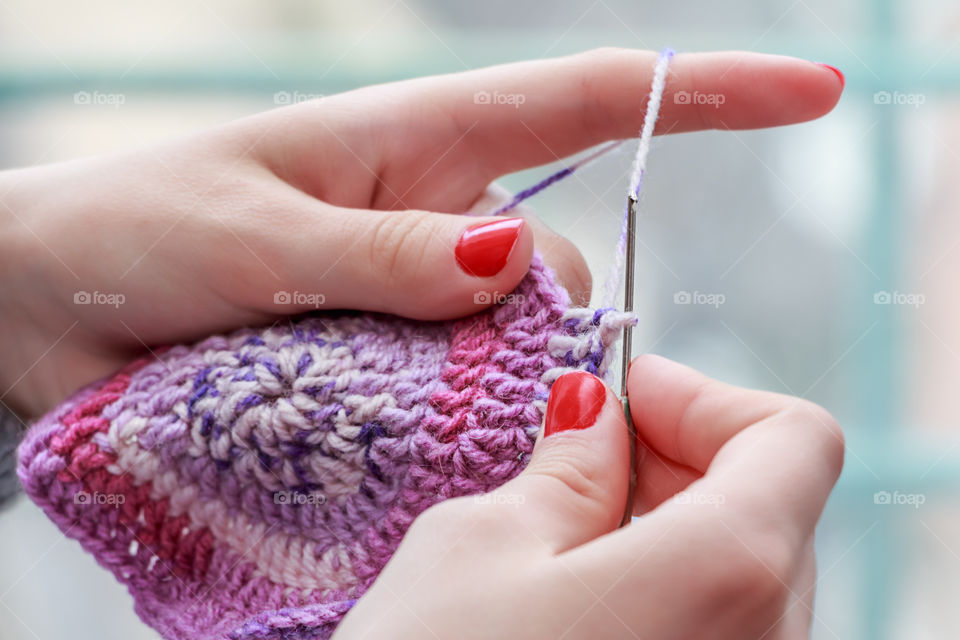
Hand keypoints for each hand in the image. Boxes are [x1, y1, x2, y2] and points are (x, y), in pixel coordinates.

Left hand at [0, 49, 841, 417]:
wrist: (47, 303)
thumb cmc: (136, 231)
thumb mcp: (259, 234)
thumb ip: (385, 251)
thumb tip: (511, 263)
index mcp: (417, 143)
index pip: (586, 99)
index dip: (705, 96)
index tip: (813, 93)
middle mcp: (432, 214)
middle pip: (556, 268)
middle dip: (550, 333)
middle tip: (448, 377)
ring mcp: (410, 290)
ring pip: (513, 344)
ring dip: (487, 389)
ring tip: (378, 408)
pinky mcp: (382, 354)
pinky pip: (457, 391)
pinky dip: (453, 424)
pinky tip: (395, 443)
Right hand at [333, 355, 843, 639]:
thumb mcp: (480, 546)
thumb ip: (565, 469)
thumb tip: (595, 415)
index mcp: (727, 576)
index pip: (793, 440)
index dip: (706, 399)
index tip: (624, 397)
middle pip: (770, 506)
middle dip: (679, 458)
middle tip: (580, 451)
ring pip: (746, 576)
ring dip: (668, 526)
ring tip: (565, 531)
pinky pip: (719, 634)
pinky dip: (664, 591)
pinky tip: (576, 601)